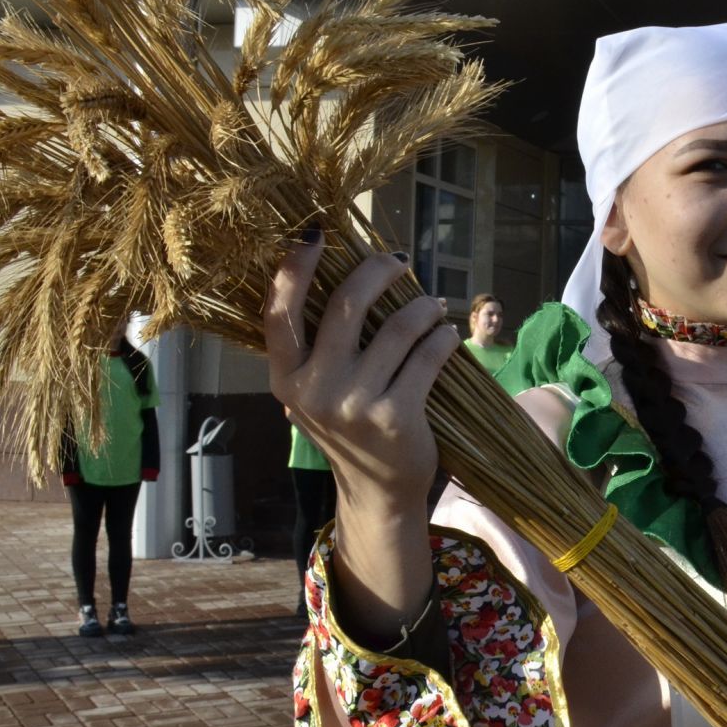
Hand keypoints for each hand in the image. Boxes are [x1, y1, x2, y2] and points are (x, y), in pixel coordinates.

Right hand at [265, 236, 454, 511]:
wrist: (379, 491)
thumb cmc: (350, 429)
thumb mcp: (315, 393)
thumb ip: (315, 346)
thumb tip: (338, 272)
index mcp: (286, 378)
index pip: (278, 313)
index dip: (293, 269)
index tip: (314, 234)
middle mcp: (314, 389)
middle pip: (346, 305)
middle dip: (378, 271)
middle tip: (398, 262)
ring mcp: (355, 403)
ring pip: (398, 327)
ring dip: (423, 307)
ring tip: (433, 307)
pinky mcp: (396, 415)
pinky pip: (427, 356)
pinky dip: (443, 337)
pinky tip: (447, 335)